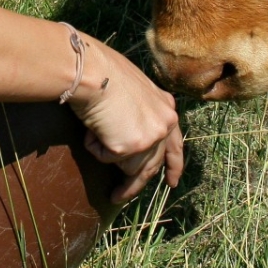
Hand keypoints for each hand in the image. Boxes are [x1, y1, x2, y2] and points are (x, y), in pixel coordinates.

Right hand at [64, 34, 184, 202]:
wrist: (92, 71)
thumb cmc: (103, 72)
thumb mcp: (133, 91)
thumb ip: (139, 112)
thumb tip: (128, 129)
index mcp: (167, 108)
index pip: (175, 144)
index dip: (173, 165)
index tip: (172, 182)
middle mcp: (165, 124)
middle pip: (152, 165)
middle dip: (134, 185)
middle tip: (117, 197)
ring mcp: (150, 138)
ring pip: (126, 166)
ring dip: (106, 153)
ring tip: (93, 133)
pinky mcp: (131, 148)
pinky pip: (106, 158)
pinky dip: (94, 146)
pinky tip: (93, 127)